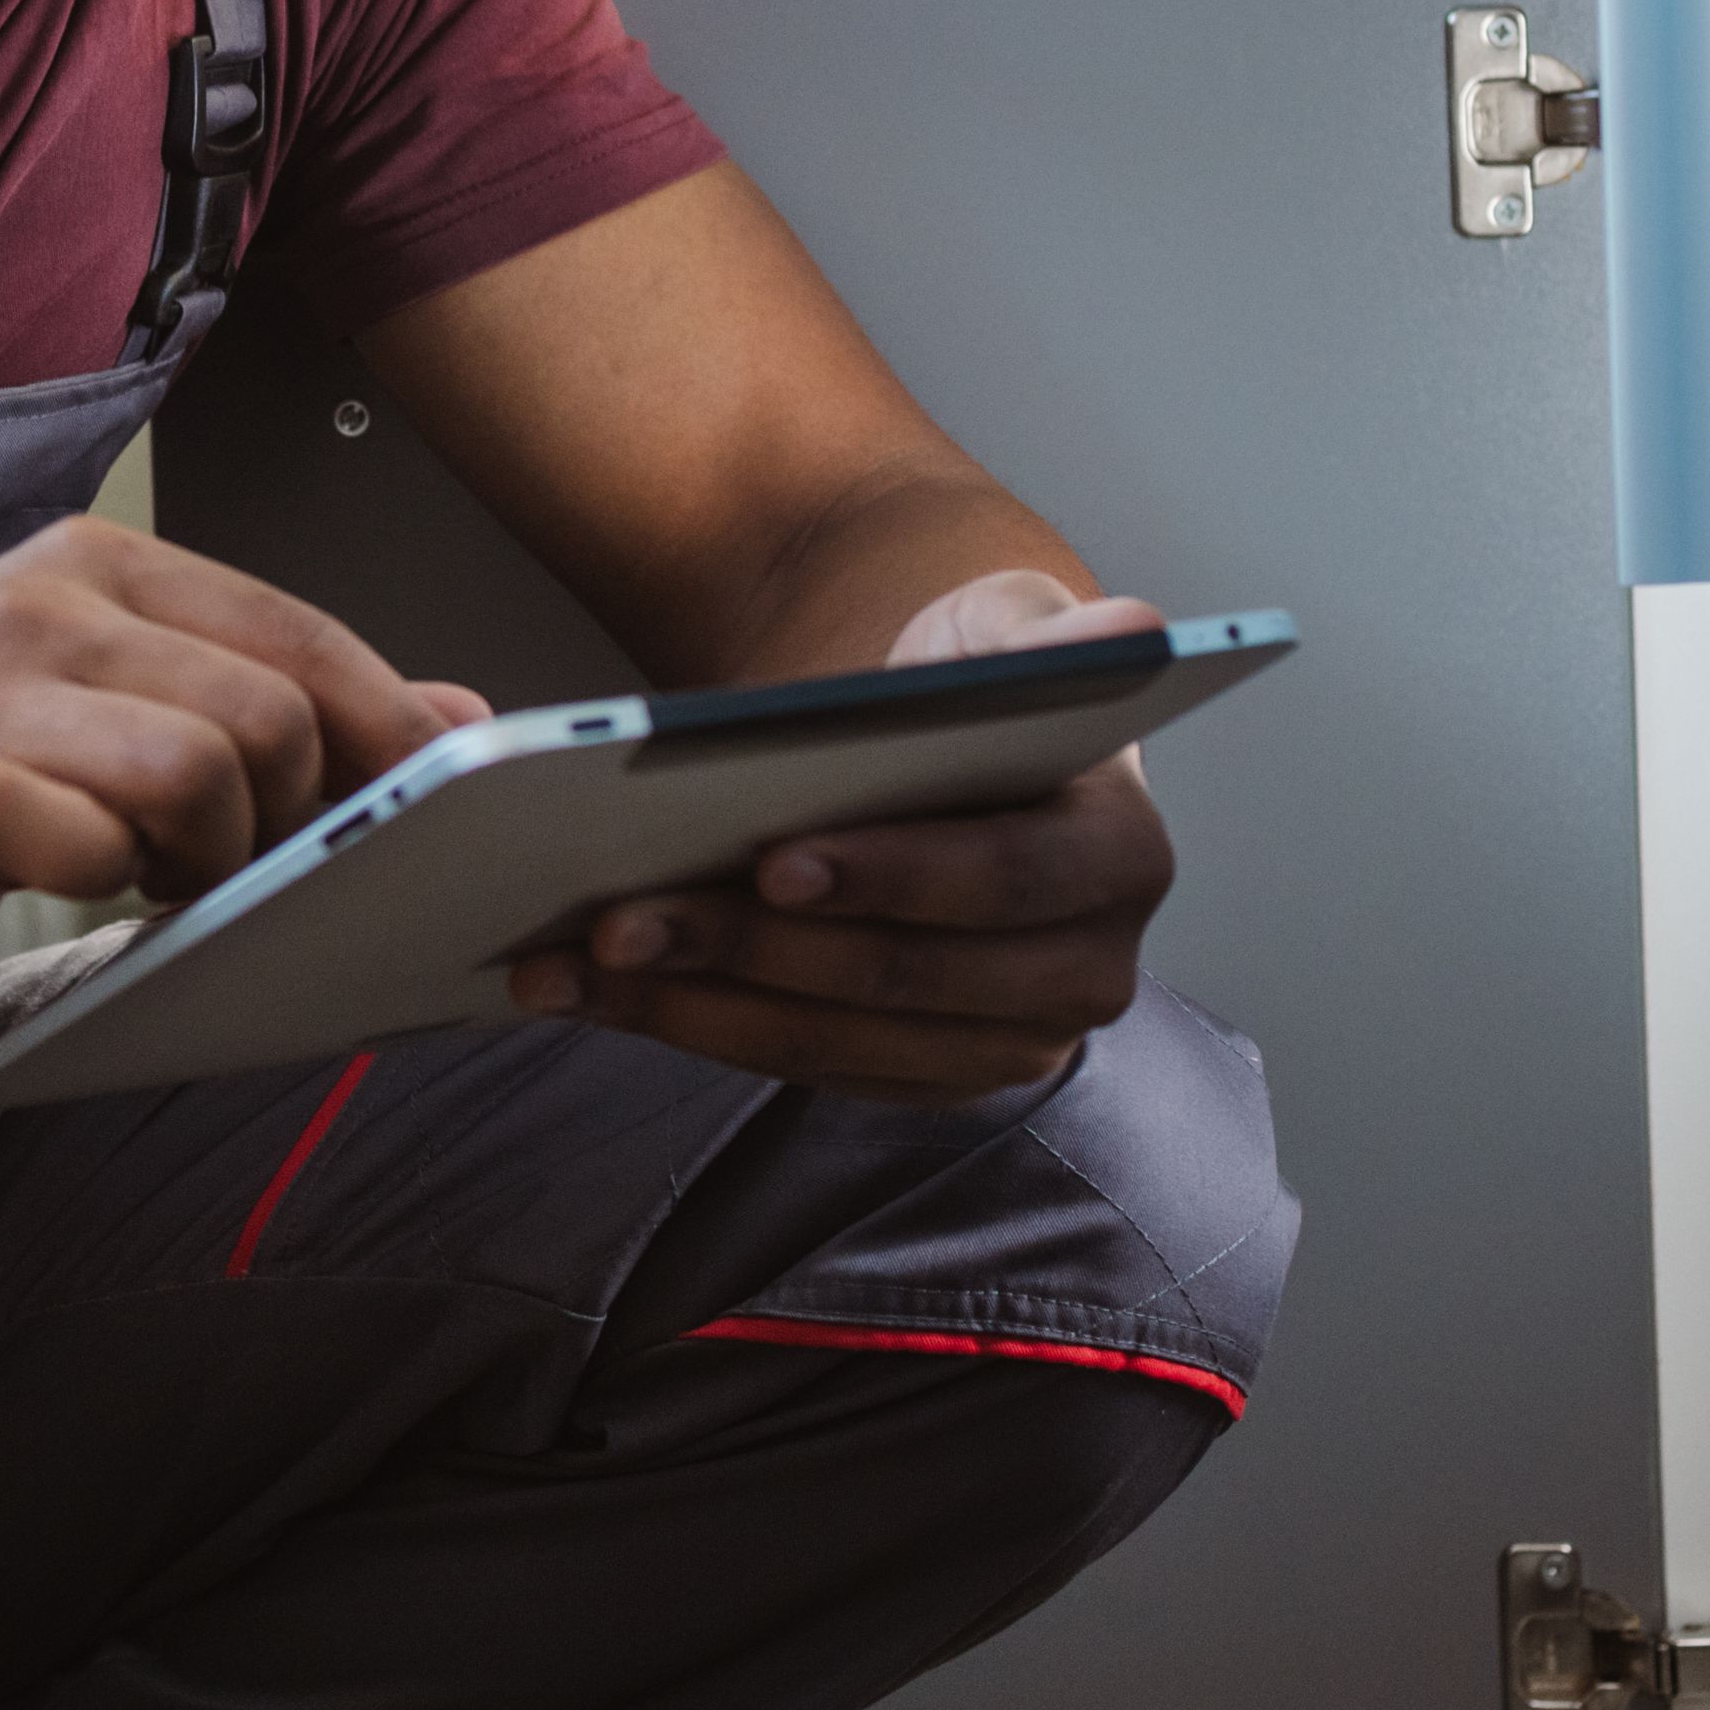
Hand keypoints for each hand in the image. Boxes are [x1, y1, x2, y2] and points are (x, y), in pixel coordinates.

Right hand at [0, 520, 483, 983]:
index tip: (434, 790)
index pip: (296, 625)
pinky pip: (96, 847)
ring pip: (202, 773)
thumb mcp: (117, 691)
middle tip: (242, 852)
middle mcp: (45, 601)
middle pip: (267, 708)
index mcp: (100, 560)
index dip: (386, 717)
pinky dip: (111, 883)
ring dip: (210, 853)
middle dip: (289, 807)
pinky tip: (82, 878)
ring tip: (161, 868)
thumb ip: (277, 690)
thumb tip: (452, 711)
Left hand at [506, 572, 1174, 1099]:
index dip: (891, 877)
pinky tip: (591, 989)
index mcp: (1121, 862)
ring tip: (576, 953)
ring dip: (694, 1003)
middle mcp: (1082, 974)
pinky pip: (792, 1065)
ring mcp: (1000, 1042)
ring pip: (832, 1042)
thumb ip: (1066, 640)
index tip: (774, 857)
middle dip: (754, 949)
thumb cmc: (980, 684)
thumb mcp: (1015, 634)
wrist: (950, 747)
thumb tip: (1133, 632)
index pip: (1005, 882)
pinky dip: (686, 1025)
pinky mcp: (917, 1077)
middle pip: (902, 979)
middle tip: (622, 913)